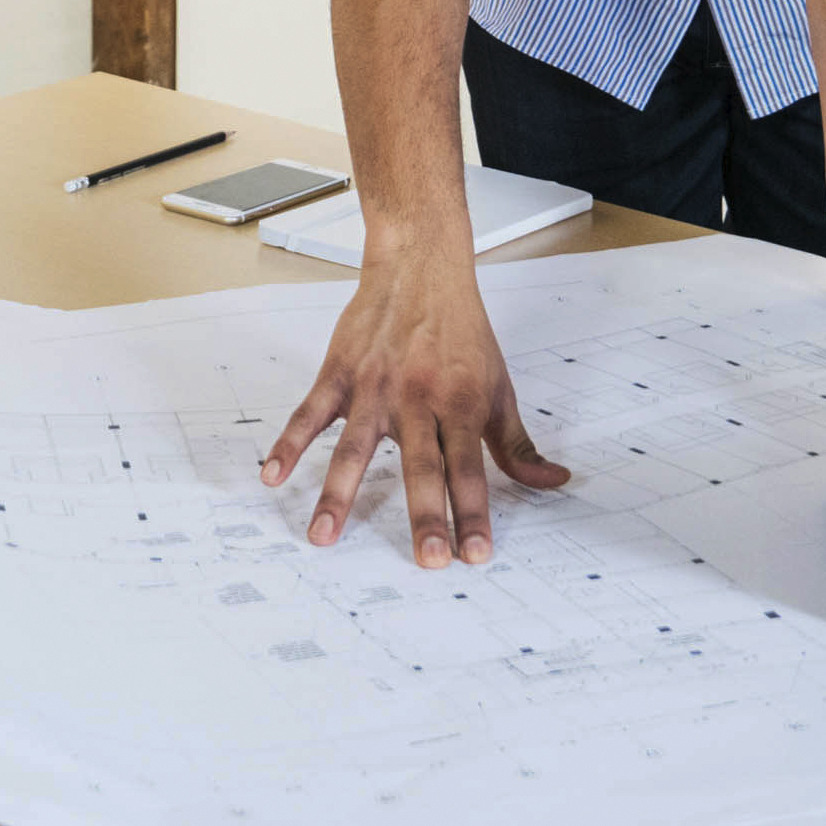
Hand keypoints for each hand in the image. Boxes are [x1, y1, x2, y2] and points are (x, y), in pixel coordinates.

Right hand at [259, 254, 571, 567]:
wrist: (421, 267)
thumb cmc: (460, 329)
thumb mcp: (499, 385)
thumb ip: (517, 444)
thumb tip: (552, 482)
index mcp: (460, 405)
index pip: (470, 470)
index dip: (474, 514)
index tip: (475, 554)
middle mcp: (418, 400)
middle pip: (422, 466)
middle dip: (426, 515)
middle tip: (426, 558)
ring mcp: (374, 389)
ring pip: (354, 448)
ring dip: (338, 494)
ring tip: (324, 537)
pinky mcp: (340, 375)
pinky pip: (310, 414)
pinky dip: (289, 444)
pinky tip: (274, 475)